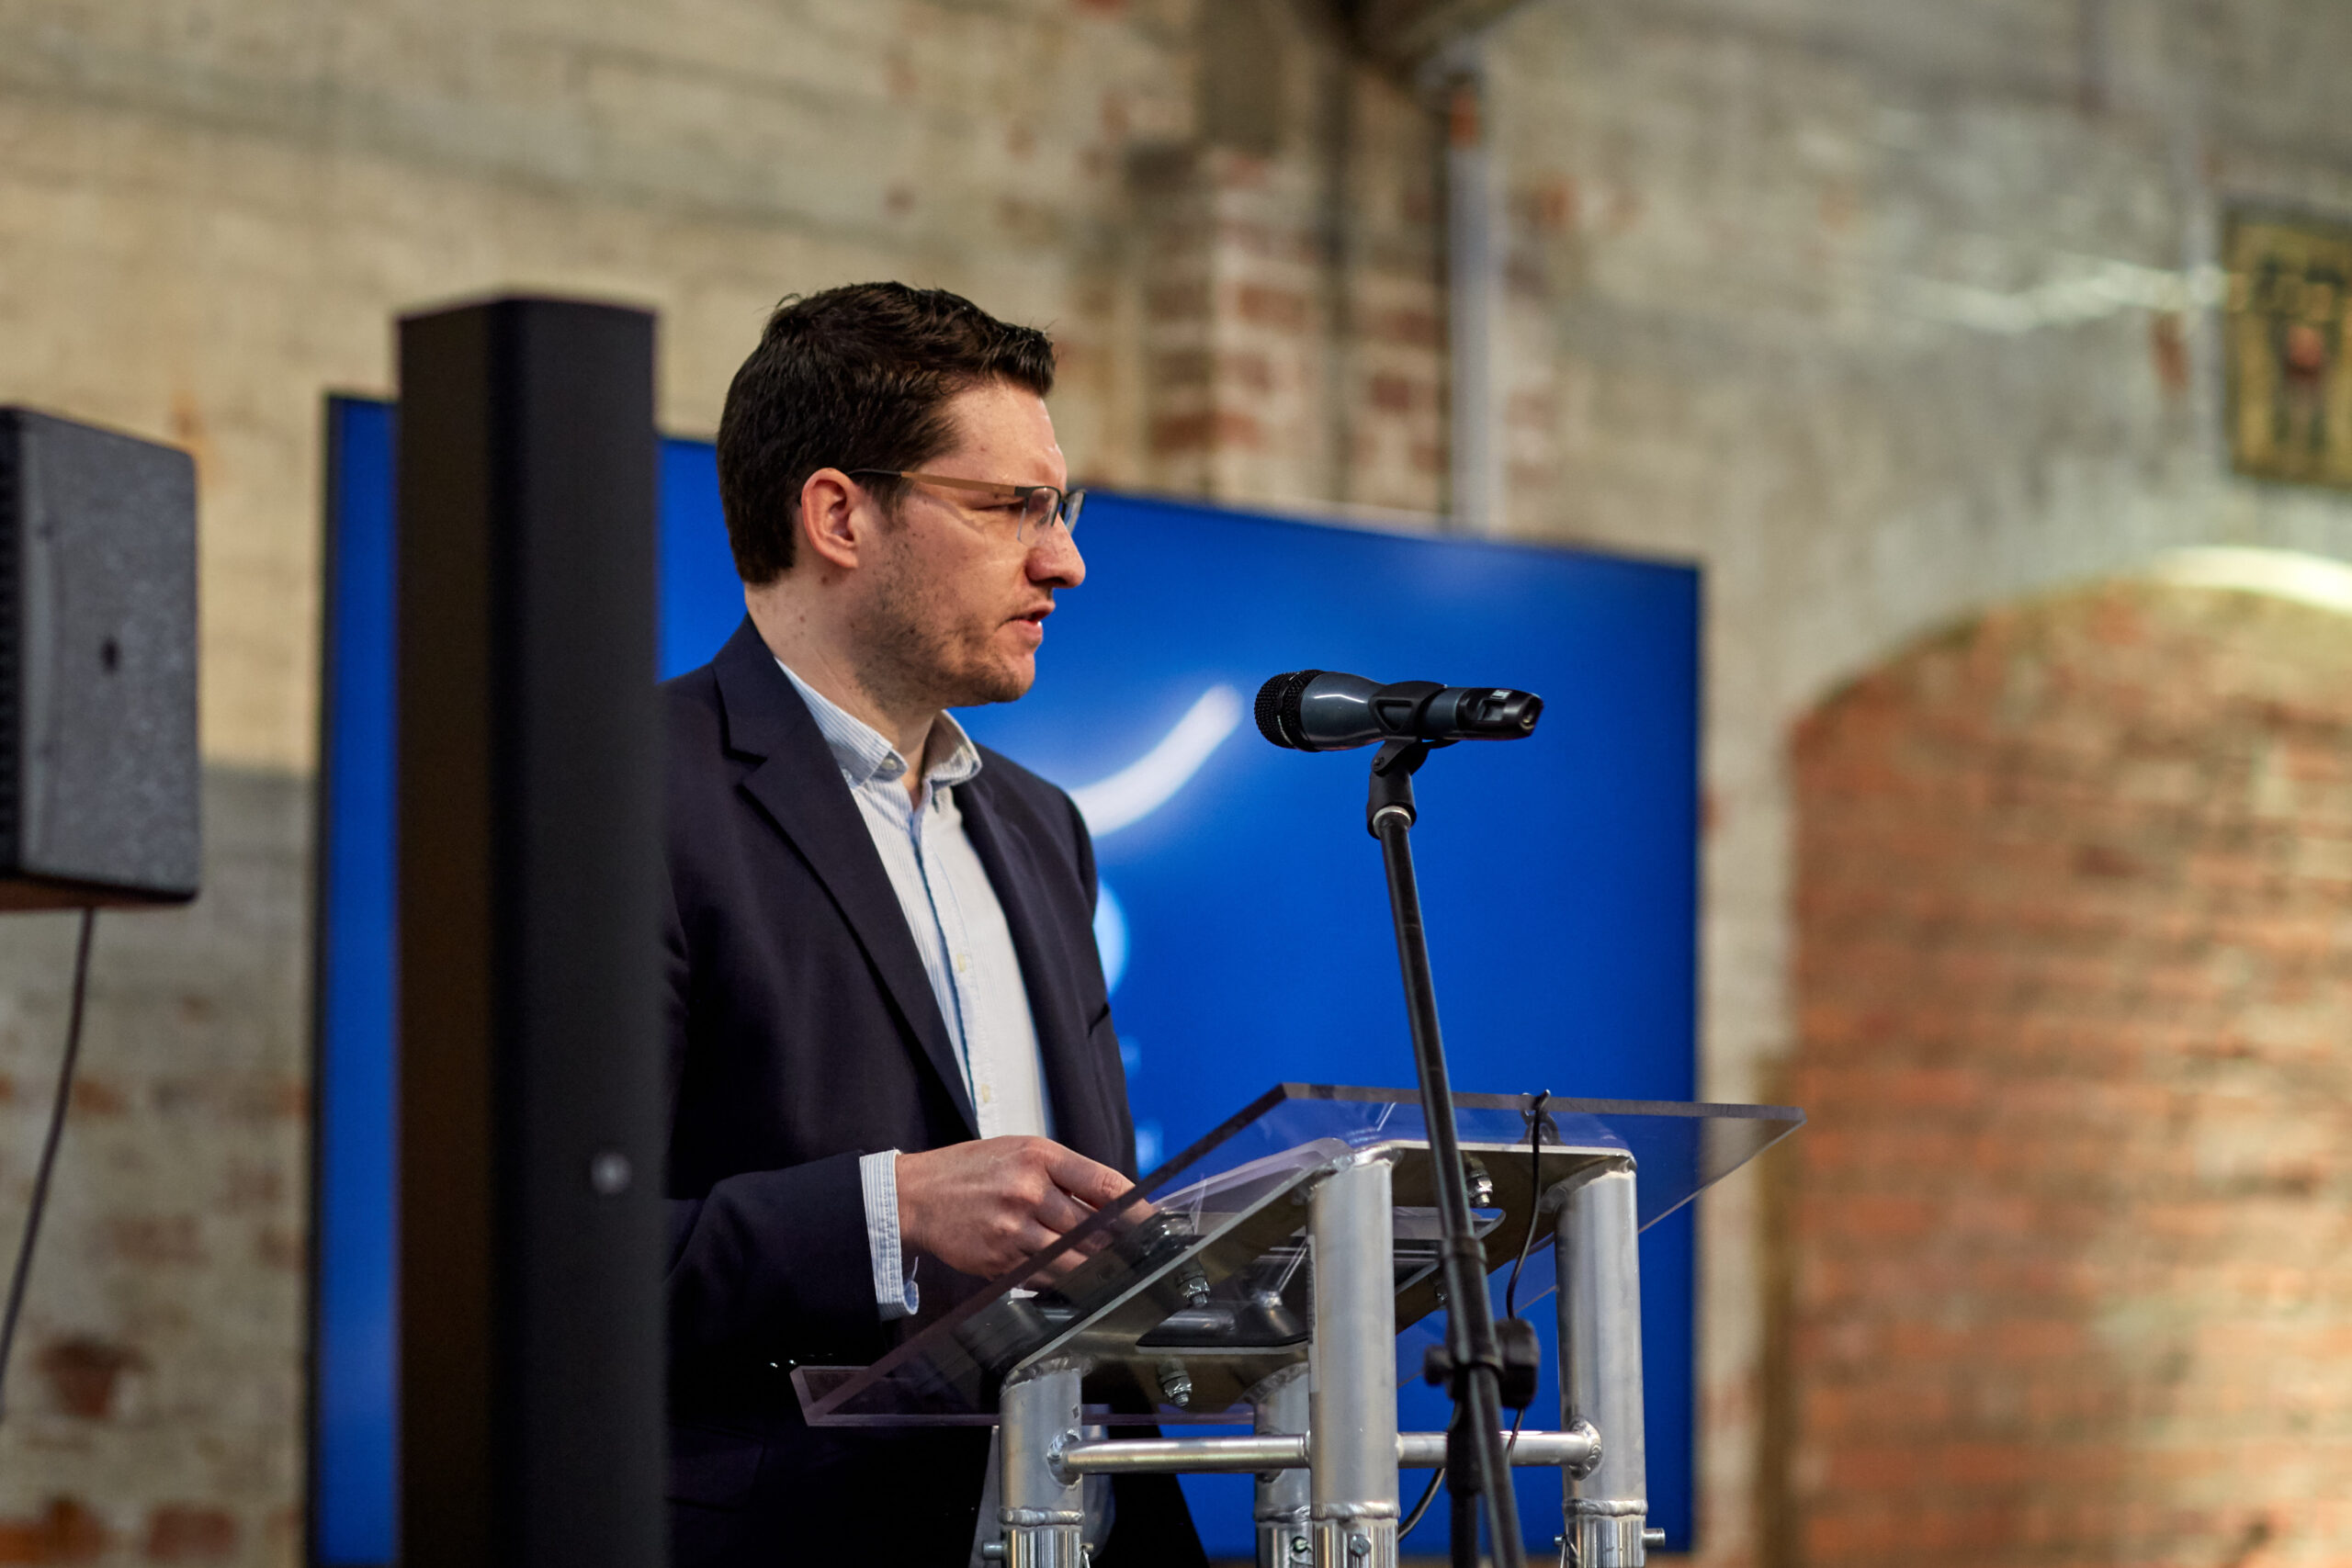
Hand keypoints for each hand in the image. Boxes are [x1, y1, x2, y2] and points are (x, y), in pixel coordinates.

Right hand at [895, 1136, 1131, 1281]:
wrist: (916, 1194)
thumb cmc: (970, 1170)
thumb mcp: (1019, 1153)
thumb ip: (1064, 1174)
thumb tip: (1111, 1203)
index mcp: (1039, 1157)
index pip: (1104, 1184)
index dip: (1137, 1208)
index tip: (1156, 1222)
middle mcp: (1028, 1191)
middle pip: (1093, 1228)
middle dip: (1120, 1244)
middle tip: (1141, 1254)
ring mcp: (1013, 1229)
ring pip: (1073, 1259)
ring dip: (1096, 1268)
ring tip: (1113, 1271)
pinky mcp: (1000, 1260)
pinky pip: (1044, 1277)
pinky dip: (1062, 1280)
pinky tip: (1072, 1278)